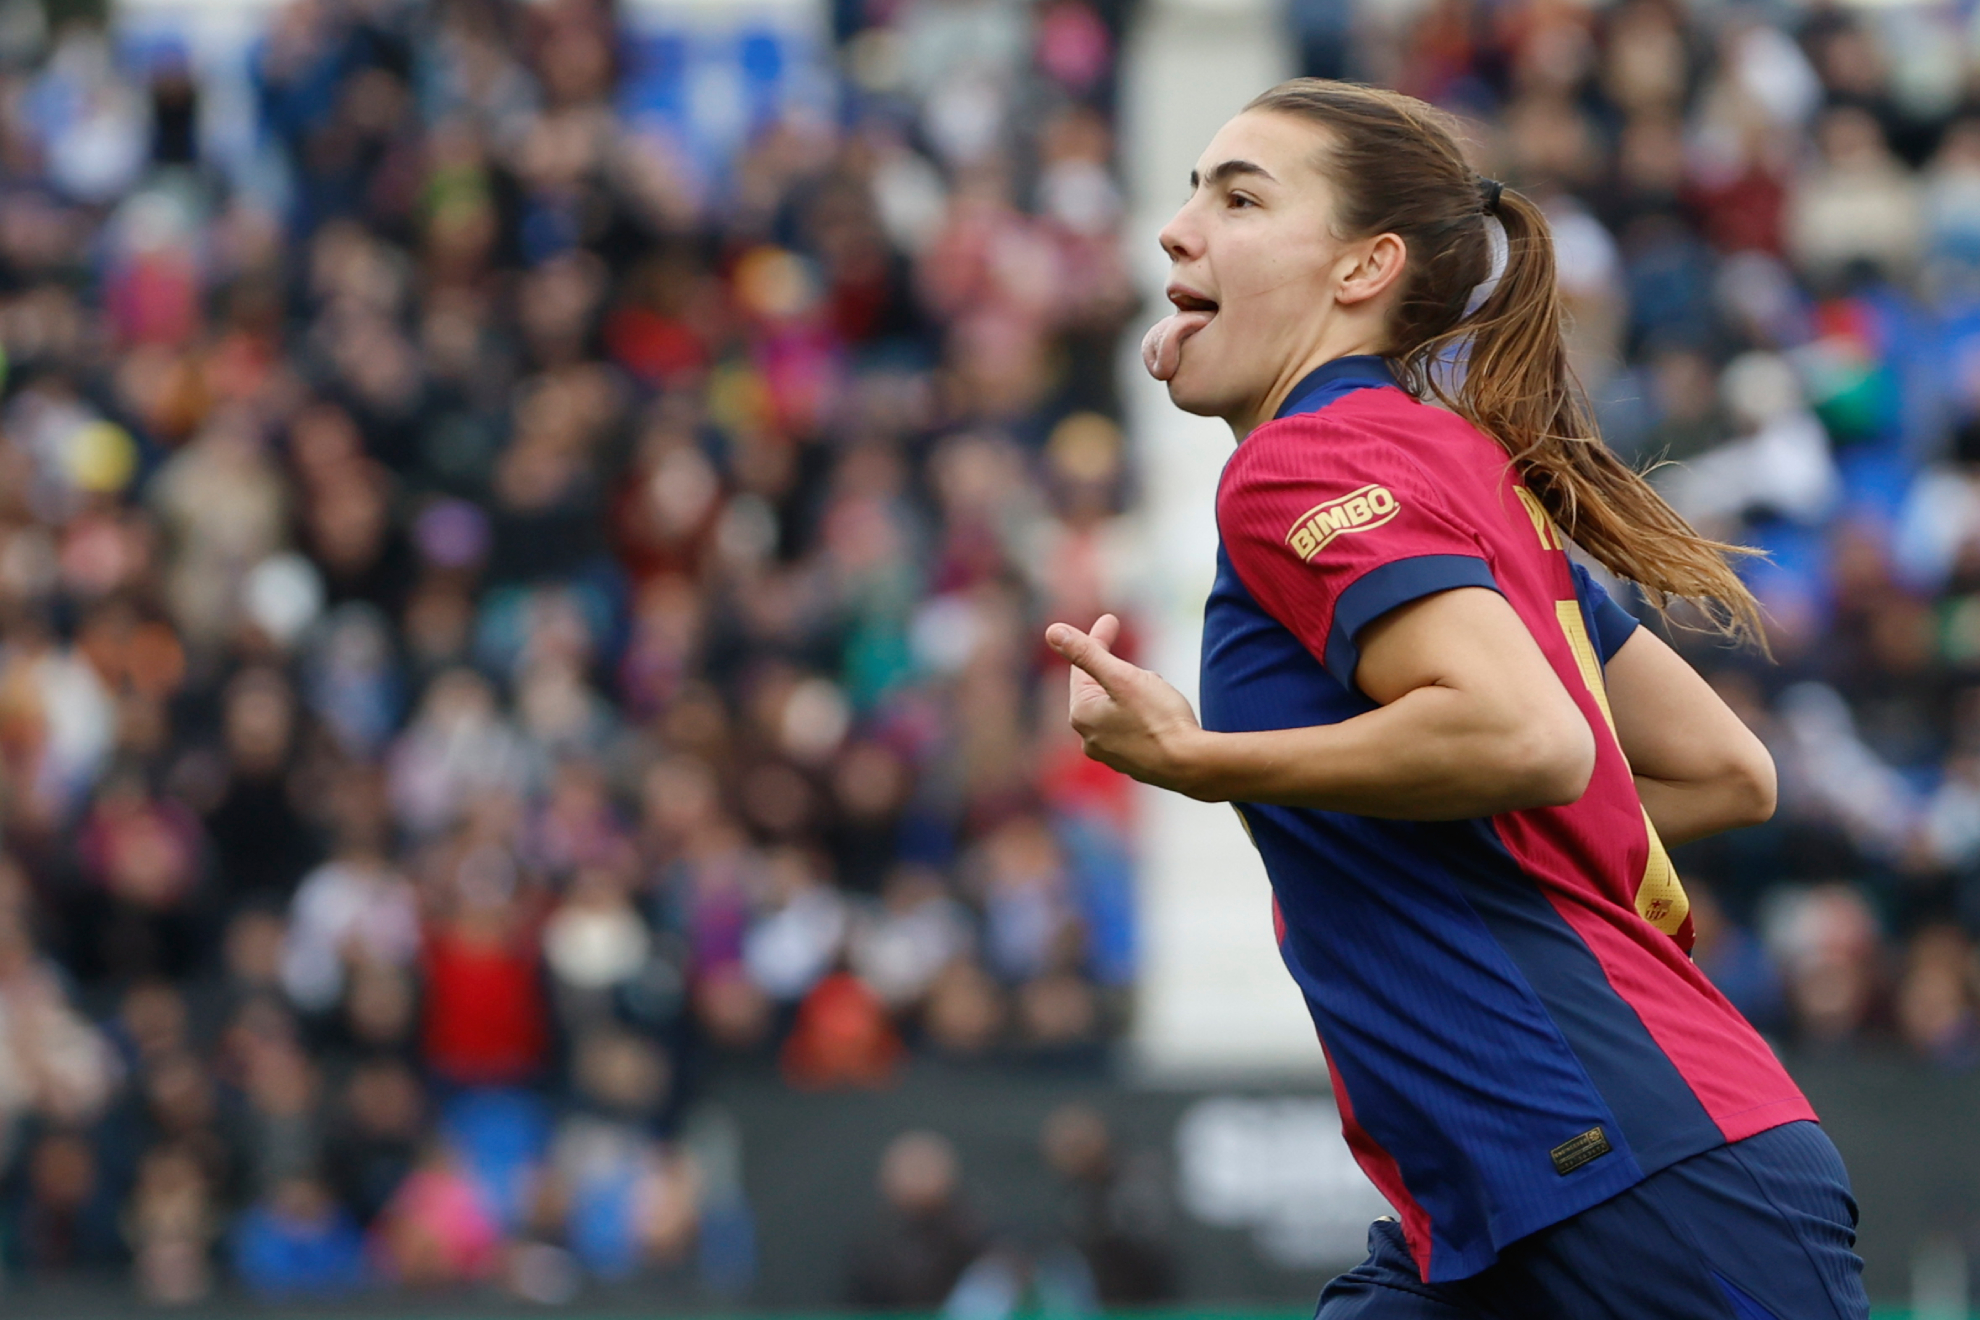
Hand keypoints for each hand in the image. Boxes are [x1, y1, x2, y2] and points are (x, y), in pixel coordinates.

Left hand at [1045, 614, 1207, 795]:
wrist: (1192, 766)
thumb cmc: (1159, 719)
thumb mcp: (1122, 677)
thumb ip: (1087, 653)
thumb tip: (1052, 631)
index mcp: (1082, 714)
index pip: (1083, 667)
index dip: (1097, 640)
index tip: (1111, 620)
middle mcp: (1089, 738)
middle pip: (1101, 688)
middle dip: (1122, 672)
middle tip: (1147, 671)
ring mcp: (1111, 754)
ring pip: (1118, 708)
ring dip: (1134, 693)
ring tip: (1159, 695)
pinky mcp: (1133, 763)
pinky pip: (1132, 727)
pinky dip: (1143, 715)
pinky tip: (1162, 717)